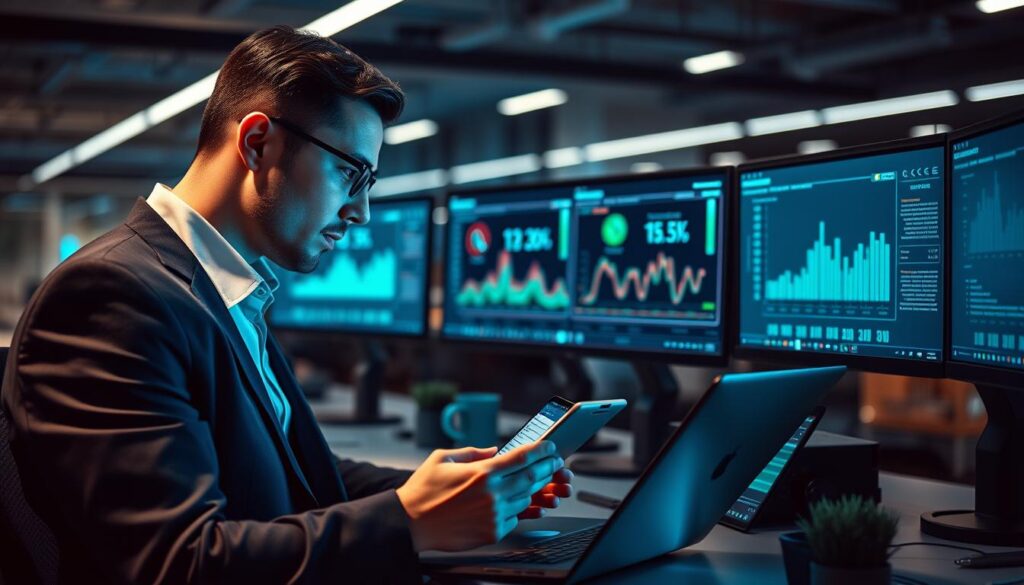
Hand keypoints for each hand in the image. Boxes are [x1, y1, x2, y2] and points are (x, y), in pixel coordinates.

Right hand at [396, 441, 562, 551]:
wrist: (410, 523)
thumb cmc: (423, 490)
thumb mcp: (443, 458)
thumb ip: (473, 452)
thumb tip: (495, 450)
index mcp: (482, 472)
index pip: (523, 457)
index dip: (542, 450)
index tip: (550, 447)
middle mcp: (492, 493)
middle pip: (532, 478)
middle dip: (546, 468)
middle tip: (552, 463)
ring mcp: (494, 514)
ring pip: (525, 499)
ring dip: (529, 490)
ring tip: (524, 483)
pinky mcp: (492, 532)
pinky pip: (514, 518)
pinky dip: (514, 510)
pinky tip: (505, 504)